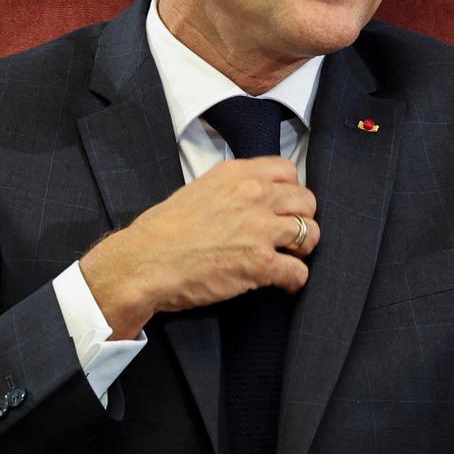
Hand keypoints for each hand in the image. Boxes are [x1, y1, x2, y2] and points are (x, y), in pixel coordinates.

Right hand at [78, 156, 318, 338]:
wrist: (143, 263)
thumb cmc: (162, 231)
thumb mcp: (198, 189)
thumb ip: (230, 188)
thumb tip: (249, 195)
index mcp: (237, 175)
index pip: (288, 170)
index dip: (290, 190)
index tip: (284, 205)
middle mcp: (254, 196)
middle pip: (306, 201)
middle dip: (301, 218)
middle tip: (290, 234)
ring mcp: (260, 229)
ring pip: (310, 233)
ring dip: (303, 248)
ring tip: (290, 258)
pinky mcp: (262, 263)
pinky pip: (298, 272)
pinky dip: (294, 280)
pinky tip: (284, 283)